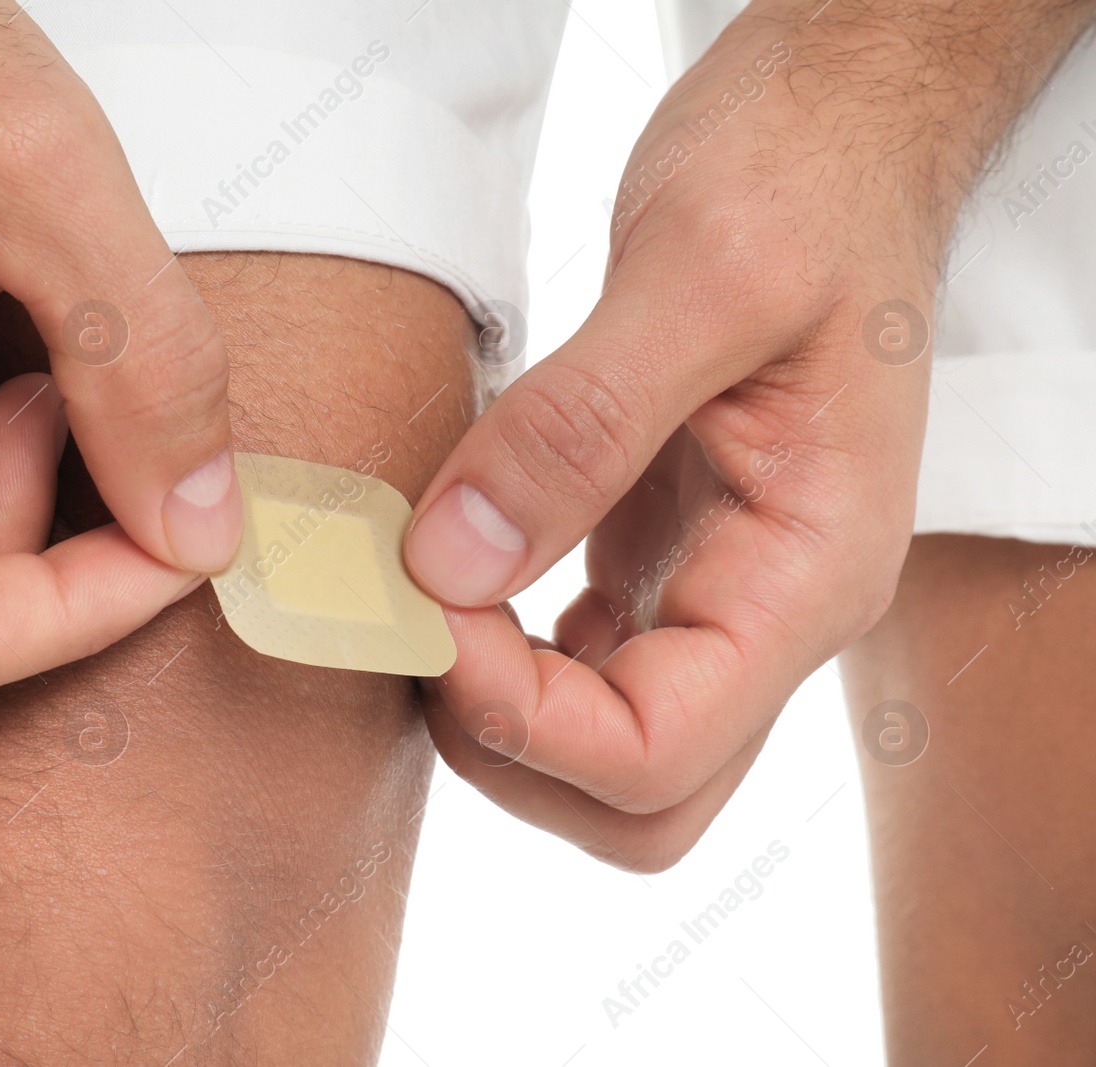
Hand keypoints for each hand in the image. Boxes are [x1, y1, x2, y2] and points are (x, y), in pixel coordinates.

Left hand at [405, 4, 1089, 868]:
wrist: (838, 132)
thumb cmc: (801, 178)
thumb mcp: (698, 272)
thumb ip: (579, 427)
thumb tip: (453, 568)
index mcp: (807, 576)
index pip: (655, 757)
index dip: (517, 716)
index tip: (423, 608)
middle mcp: (771, 613)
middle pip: (638, 800)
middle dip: (503, 743)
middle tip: (411, 621)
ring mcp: (719, 592)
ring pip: (605, 751)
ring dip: (494, 709)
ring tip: (413, 597)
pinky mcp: (665, 556)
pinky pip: (582, 666)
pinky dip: (502, 653)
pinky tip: (452, 576)